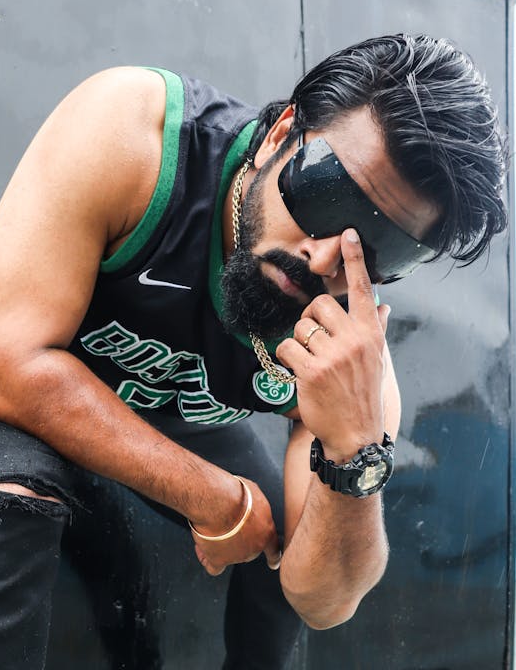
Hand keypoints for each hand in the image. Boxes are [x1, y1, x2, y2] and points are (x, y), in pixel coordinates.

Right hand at [190, 476, 280, 576]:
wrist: (218, 503)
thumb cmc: (234, 494)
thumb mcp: (252, 494)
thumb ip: (252, 506)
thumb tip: (246, 504)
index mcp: (266, 532)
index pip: (273, 549)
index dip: (273, 557)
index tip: (273, 563)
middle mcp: (254, 548)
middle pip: (246, 550)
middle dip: (236, 539)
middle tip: (224, 526)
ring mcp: (237, 556)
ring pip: (228, 556)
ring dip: (219, 545)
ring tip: (208, 530)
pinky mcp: (219, 559)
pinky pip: (214, 567)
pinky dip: (207, 560)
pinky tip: (202, 551)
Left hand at [276, 229, 390, 462]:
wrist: (355, 435)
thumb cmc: (364, 395)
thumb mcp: (377, 361)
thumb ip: (377, 329)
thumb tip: (383, 305)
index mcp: (370, 334)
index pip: (363, 289)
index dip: (355, 259)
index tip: (348, 234)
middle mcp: (353, 340)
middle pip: (319, 305)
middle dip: (310, 318)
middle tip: (312, 338)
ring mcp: (332, 356)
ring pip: (300, 327)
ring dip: (298, 342)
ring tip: (308, 361)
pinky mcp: (310, 372)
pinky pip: (286, 349)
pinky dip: (285, 358)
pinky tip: (296, 371)